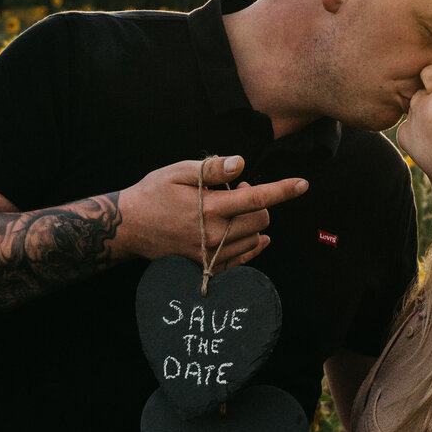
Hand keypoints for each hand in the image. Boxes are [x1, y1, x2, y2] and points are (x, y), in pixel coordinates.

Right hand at [117, 154, 307, 269]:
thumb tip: (240, 164)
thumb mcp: (178, 172)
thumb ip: (211, 169)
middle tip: (235, 191)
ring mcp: (210, 255)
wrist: (129, 227)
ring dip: (252, 222)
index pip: (257, 199)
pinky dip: (250, 245)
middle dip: (258, 202)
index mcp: (209, 208)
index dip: (283, 190)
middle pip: (260, 220)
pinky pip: (243, 259)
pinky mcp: (207, 267)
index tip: (303, 184)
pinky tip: (246, 233)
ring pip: (253, 239)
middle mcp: (213, 235)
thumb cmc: (153, 194)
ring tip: (228, 210)